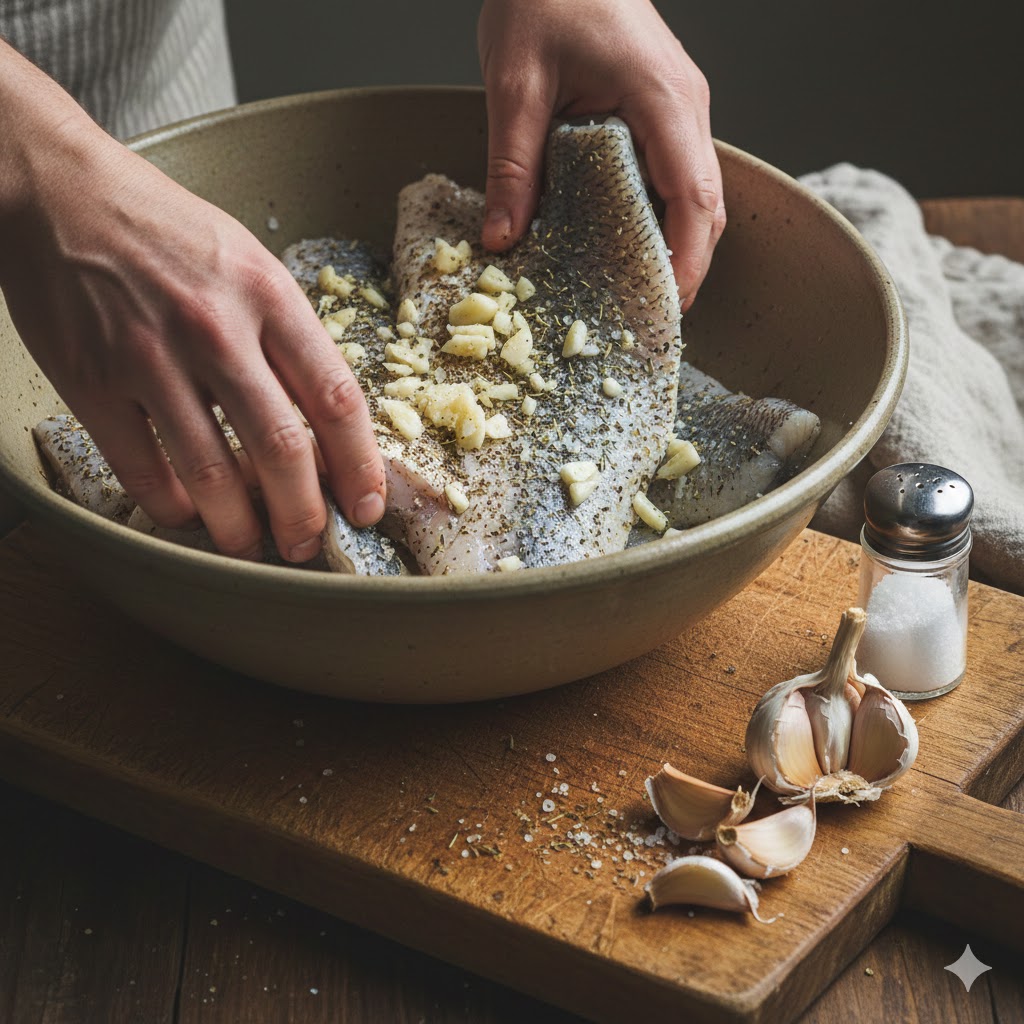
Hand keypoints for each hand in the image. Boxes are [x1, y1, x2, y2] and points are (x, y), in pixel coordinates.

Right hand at [0, 44, 384, 561]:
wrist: (58, 190)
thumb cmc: (166, 231)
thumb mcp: (250, 263)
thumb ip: (288, 337)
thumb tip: (322, 421)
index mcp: (269, 297)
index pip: (336, 399)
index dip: (360, 466)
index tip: (365, 506)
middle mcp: (216, 329)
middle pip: (281, 448)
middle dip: (303, 514)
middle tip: (306, 543)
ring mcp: (150, 357)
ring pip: (213, 473)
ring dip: (238, 527)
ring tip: (249, 544)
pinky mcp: (92, 380)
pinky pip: (143, 469)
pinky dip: (171, 507)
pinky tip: (187, 514)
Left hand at [477, 0, 724, 310]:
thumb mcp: (515, 85)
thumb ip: (513, 166)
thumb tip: (503, 239)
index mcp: (662, 99)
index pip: (695, 196)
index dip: (687, 259)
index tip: (666, 305)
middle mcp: (684, 108)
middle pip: (706, 206)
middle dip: (685, 265)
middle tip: (648, 316)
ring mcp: (678, 110)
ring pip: (695, 194)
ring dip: (674, 245)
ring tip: (637, 293)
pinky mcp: (661, 113)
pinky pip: (673, 176)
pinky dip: (658, 219)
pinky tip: (624, 246)